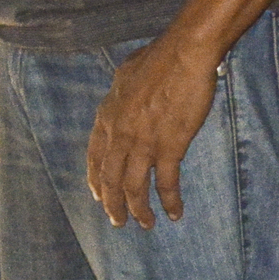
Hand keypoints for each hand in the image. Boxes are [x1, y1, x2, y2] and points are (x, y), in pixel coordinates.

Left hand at [85, 34, 220, 225]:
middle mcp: (119, 133)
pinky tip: (175, 213)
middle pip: (110, 178)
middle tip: (118, 222)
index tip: (98, 195)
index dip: (96, 179)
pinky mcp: (170, 146)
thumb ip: (120, 96)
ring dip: (138, 210)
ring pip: (133, 187)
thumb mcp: (124, 76)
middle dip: (113, 204)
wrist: (182, 55)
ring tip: (144, 224)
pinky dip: (170, 201)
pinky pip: (166, 183)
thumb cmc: (157, 59)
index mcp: (107, 116)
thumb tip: (121, 100)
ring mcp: (143, 142)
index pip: (95, 157)